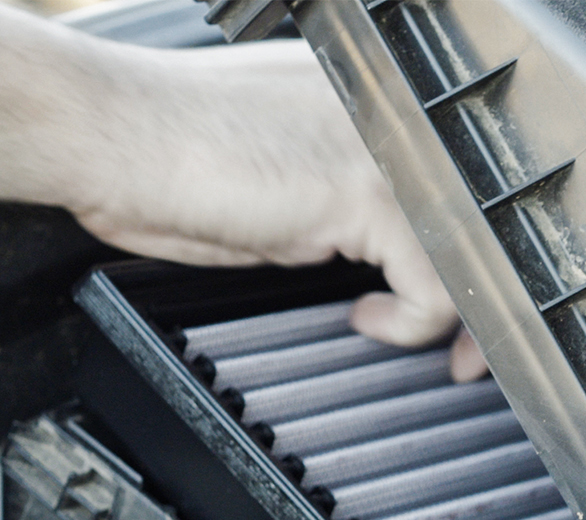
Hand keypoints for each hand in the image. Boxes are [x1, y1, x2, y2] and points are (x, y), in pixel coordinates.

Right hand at [62, 40, 487, 379]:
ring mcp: (382, 149)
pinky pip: (430, 287)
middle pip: (476, 221)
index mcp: (367, 97)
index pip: (451, 185)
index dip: (466, 255)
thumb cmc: (154, 150)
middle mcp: (387, 113)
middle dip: (484, 301)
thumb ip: (335, 200)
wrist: (101, 127)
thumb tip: (373, 257)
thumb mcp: (274, 173)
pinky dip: (408, 324)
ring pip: (468, 258)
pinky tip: (368, 322)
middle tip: (472, 356)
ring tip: (410, 339)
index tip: (461, 308)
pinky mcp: (364, 193)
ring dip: (456, 322)